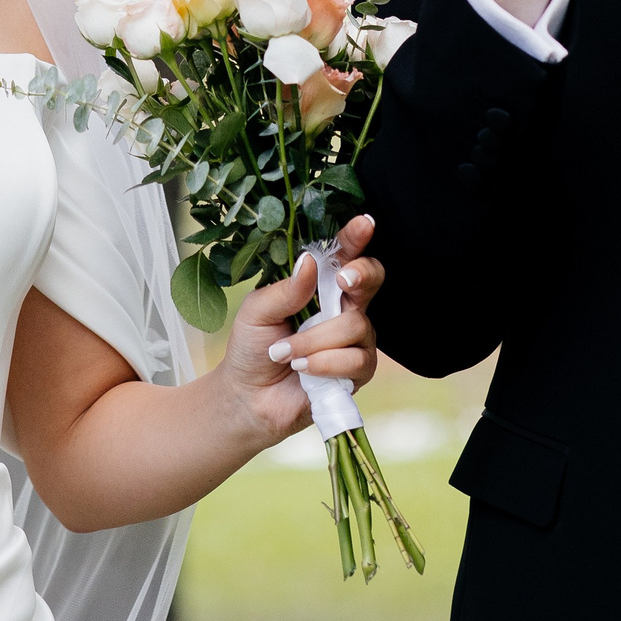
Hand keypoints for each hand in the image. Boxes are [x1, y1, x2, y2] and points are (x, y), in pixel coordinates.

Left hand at [220, 213, 382, 443]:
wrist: (249, 397)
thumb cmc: (252, 348)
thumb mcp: (258, 312)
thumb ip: (286, 289)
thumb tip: (310, 261)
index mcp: (319, 286)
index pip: (343, 255)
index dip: (356, 237)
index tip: (363, 223)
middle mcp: (344, 308)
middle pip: (371, 280)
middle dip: (361, 275)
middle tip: (343, 281)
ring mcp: (355, 340)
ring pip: (355, 325)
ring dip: (315, 341)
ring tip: (286, 354)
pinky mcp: (358, 371)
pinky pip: (355, 360)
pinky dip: (324, 364)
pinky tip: (302, 369)